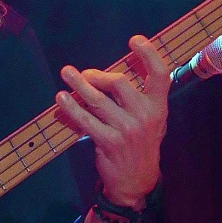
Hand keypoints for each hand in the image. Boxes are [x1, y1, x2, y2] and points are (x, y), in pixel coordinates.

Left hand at [56, 35, 169, 207]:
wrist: (136, 182)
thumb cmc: (140, 145)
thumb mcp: (151, 121)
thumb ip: (139, 99)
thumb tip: (110, 75)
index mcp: (158, 107)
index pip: (160, 75)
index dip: (149, 54)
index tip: (134, 40)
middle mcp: (145, 116)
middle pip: (118, 83)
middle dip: (97, 74)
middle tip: (83, 74)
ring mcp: (127, 130)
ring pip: (97, 100)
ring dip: (79, 85)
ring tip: (66, 73)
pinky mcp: (109, 142)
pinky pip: (86, 121)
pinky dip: (71, 108)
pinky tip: (61, 99)